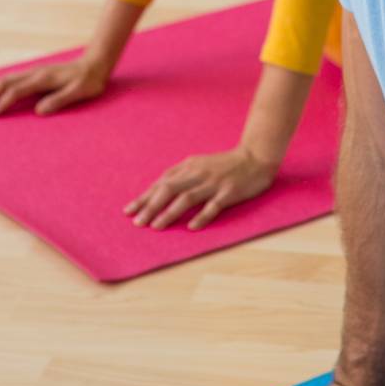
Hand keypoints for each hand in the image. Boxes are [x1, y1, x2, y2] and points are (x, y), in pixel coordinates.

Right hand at [0, 59, 106, 117]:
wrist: (94, 64)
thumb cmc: (89, 81)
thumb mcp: (79, 92)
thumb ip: (59, 100)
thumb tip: (39, 111)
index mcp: (43, 79)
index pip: (16, 91)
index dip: (2, 103)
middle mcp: (35, 73)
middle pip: (4, 83)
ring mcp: (33, 72)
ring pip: (5, 79)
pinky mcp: (34, 74)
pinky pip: (11, 79)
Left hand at [125, 146, 278, 230]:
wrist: (255, 157)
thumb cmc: (224, 164)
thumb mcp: (199, 164)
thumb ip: (180, 175)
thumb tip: (157, 189)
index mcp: (188, 166)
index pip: (161, 183)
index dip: (145, 197)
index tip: (129, 211)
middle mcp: (197, 173)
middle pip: (169, 189)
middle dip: (151, 206)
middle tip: (137, 222)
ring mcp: (213, 183)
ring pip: (187, 198)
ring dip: (169, 213)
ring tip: (155, 226)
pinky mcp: (228, 192)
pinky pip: (213, 206)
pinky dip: (201, 216)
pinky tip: (191, 228)